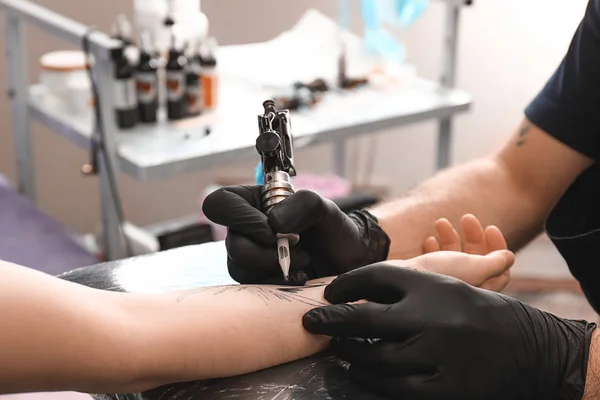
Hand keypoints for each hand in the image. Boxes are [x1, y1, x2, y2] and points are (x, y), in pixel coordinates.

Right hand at [202, 186, 389, 283]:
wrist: (350, 263)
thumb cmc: (336, 231)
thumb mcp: (325, 208)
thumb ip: (303, 204)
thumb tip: (273, 225)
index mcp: (254, 203)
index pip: (221, 203)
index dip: (242, 218)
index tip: (273, 229)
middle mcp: (245, 230)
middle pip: (233, 244)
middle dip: (269, 252)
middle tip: (300, 248)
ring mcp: (248, 258)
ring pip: (239, 268)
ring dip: (277, 267)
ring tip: (304, 263)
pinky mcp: (256, 282)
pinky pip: (252, 288)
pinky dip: (279, 284)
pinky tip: (299, 278)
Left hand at [303, 265, 595, 399]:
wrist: (528, 348)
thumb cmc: (476, 314)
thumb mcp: (444, 286)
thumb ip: (404, 286)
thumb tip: (355, 295)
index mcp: (431, 283)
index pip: (373, 277)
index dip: (344, 285)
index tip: (328, 294)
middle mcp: (433, 316)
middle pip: (366, 318)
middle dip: (331, 321)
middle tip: (312, 323)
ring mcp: (440, 353)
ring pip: (377, 358)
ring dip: (351, 356)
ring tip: (339, 351)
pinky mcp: (448, 387)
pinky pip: (397, 389)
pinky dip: (373, 383)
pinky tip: (362, 375)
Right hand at [420, 214, 510, 291]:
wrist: (395, 281)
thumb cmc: (437, 276)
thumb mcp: (474, 267)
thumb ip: (496, 262)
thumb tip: (509, 257)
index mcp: (478, 291)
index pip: (500, 270)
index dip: (498, 247)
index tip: (490, 228)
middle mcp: (462, 290)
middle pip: (477, 261)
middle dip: (474, 237)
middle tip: (467, 218)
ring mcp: (443, 285)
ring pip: (455, 257)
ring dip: (452, 237)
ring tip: (441, 222)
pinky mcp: (425, 279)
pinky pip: (436, 261)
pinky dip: (436, 247)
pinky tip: (429, 239)